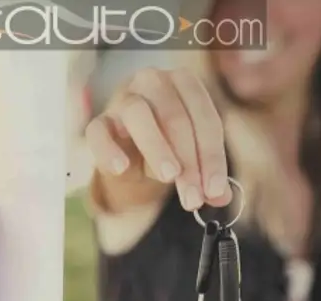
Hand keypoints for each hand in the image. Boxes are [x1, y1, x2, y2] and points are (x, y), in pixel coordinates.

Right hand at [87, 66, 231, 214]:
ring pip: (138, 115)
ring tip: (169, 178)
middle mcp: (153, 82)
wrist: (128, 152)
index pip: (204, 118)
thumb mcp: (191, 160)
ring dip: (157, 148)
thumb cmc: (166, 147)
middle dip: (188, 161)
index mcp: (184, 84)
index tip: (214, 190)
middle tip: (192, 198)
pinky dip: (108, 150)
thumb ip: (206, 177)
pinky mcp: (98, 121)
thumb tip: (222, 197)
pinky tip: (121, 169)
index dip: (212, 157)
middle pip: (175, 117)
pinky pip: (98, 132)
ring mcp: (123, 99)